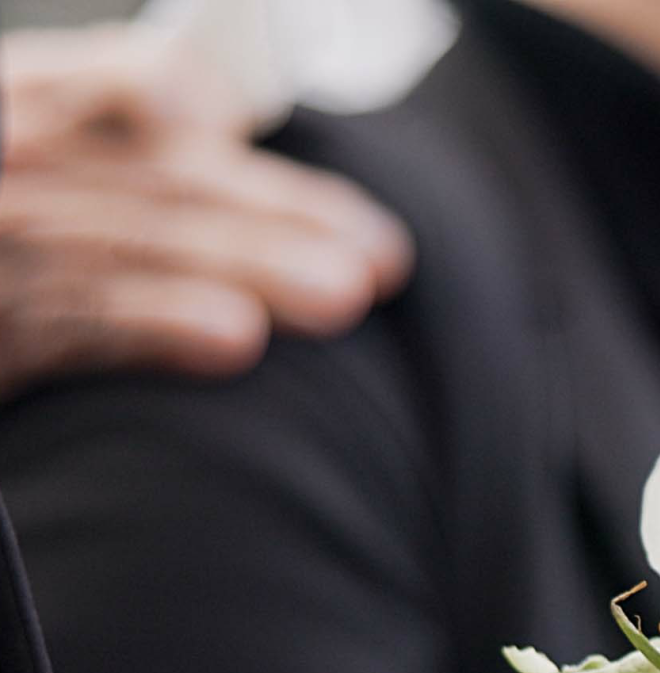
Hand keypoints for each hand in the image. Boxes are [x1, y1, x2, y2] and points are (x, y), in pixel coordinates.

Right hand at [0, 23, 412, 399]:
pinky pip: (66, 316)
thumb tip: (202, 109)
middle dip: (280, 219)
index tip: (357, 223)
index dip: (262, 170)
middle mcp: (4, 149)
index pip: (151, 106)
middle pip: (158, 178)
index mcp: (20, 106)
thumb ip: (95, 125)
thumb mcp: (28, 152)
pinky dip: (152, 321)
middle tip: (385, 263)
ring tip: (346, 299)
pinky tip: (236, 343)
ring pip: (128, 239)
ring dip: (248, 266)